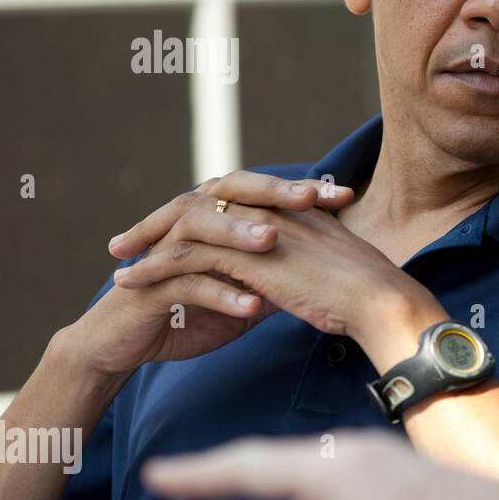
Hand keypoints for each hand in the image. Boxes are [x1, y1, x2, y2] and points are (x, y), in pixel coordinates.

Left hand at [109, 175, 444, 364]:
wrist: (379, 300)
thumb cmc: (366, 294)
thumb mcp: (332, 268)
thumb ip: (311, 261)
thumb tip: (304, 276)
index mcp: (290, 208)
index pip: (230, 199)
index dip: (197, 213)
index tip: (170, 229)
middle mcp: (269, 209)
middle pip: (199, 202)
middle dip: (159, 220)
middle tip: (128, 240)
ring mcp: (255, 229)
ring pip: (184, 226)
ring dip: (146, 244)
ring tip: (118, 264)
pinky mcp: (244, 256)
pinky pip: (184, 257)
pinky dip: (152, 269)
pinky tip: (129, 284)